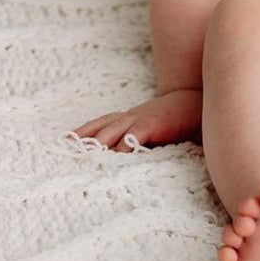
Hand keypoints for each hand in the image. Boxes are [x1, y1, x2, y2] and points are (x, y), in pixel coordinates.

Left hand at [70, 88, 202, 150]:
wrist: (196, 100)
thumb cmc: (175, 120)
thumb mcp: (152, 129)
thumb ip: (140, 143)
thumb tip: (125, 160)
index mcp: (127, 118)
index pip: (98, 125)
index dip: (82, 134)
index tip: (63, 144)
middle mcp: (129, 117)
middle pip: (98, 127)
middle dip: (82, 140)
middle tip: (63, 152)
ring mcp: (139, 120)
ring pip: (110, 131)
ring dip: (95, 145)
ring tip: (82, 159)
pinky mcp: (152, 125)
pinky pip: (133, 137)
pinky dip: (123, 148)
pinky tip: (115, 159)